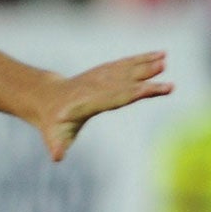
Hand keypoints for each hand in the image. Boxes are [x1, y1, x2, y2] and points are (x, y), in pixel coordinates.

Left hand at [28, 52, 171, 161]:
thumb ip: (57, 145)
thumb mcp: (53, 136)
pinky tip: (159, 55)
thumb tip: (57, 156)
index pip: (114, 97)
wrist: (46, 100)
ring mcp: (100, 77)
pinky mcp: (105, 72)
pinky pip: (125, 64)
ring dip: (145, 63)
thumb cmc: (53, 124)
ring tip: (165, 58)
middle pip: (123, 81)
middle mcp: (95, 86)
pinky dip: (141, 59)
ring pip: (125, 69)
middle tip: (164, 68)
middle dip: (143, 76)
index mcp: (87, 103)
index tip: (149, 90)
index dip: (132, 92)